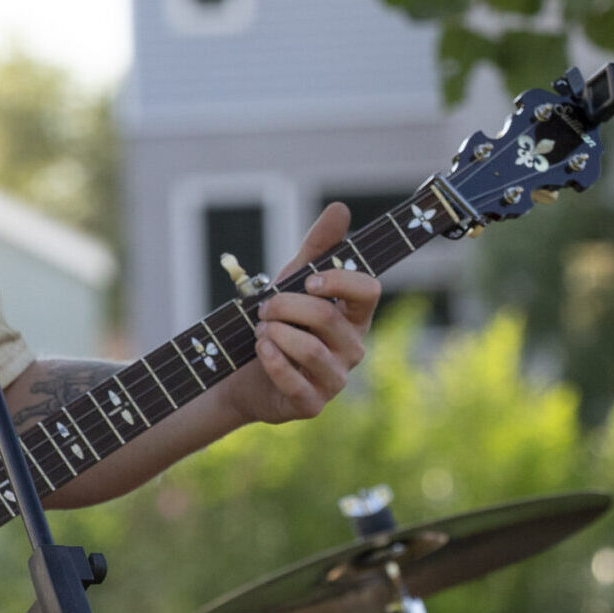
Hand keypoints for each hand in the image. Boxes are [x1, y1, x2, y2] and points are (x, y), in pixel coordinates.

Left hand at [225, 202, 380, 424]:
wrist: (243, 376)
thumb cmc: (278, 325)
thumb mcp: (293, 282)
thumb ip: (318, 249)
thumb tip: (341, 208)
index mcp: (355, 317)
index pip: (370, 291)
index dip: (340, 281)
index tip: (309, 280)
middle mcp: (352, 348)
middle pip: (327, 317)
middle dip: (285, 305)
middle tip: (263, 308)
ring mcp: (335, 379)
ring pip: (309, 349)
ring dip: (275, 333)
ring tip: (260, 331)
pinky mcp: (311, 404)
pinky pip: (294, 380)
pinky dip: (272, 360)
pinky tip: (261, 349)